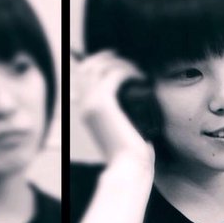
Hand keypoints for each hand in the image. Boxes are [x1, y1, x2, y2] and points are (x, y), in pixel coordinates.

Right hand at [71, 50, 154, 168]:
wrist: (127, 166)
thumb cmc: (130, 153)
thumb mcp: (122, 128)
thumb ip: (122, 113)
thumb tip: (136, 97)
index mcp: (87, 111)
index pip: (84, 78)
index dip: (97, 64)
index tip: (115, 60)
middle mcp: (85, 105)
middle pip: (88, 68)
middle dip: (105, 58)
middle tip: (123, 57)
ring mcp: (91, 103)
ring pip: (100, 68)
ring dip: (119, 64)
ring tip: (136, 71)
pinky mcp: (103, 103)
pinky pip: (113, 76)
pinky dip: (127, 71)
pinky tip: (139, 77)